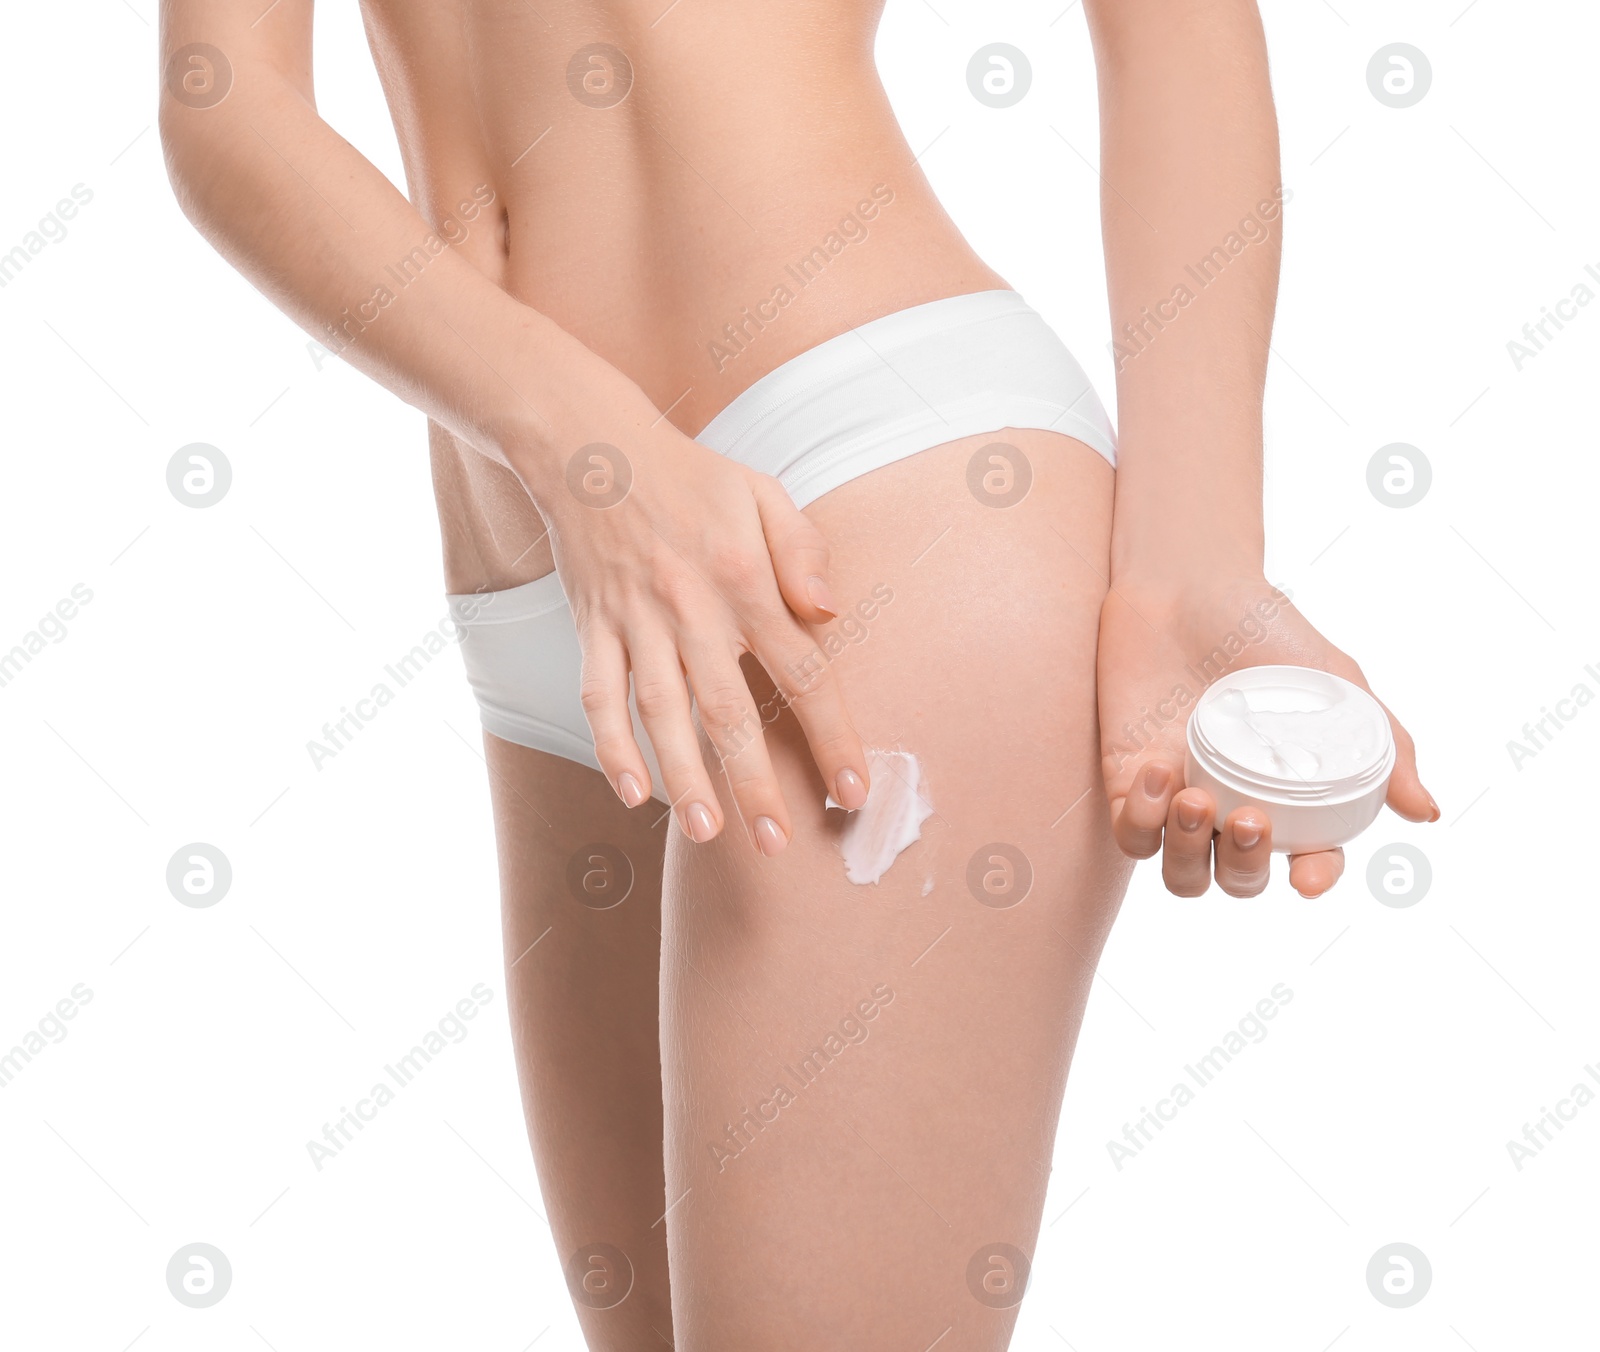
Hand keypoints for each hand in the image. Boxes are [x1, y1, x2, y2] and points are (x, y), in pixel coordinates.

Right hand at [512, 386, 869, 853]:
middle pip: (730, 710)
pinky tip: (632, 793)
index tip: (852, 789)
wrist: (591, 448)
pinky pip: (599, 697)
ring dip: (684, 778)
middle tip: (779, 843)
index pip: (803, 670)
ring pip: (662, 714)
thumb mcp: (763, 493)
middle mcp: (692, 608)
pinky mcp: (592, 627)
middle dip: (756, 783)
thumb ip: (803, 551)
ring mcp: (636, 622)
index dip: (831, 735)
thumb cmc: (691, 477)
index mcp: (747, 579)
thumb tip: (831, 610)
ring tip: (708, 835)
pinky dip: (611, 747)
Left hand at [1097, 573, 1437, 897]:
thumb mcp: (1336, 681)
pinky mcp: (1128, 779)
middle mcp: (1234, 804)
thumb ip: (1382, 746)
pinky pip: (1131, 832)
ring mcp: (1180, 796)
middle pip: (1238, 879)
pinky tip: (1156, 771)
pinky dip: (1141, 819)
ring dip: (1187, 855)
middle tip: (1250, 819)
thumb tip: (1426, 812)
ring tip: (1196, 799)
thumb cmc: (1265, 631)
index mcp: (1289, 794)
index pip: (1309, 857)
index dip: (1314, 878)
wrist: (1186, 586)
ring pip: (1181, 872)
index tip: (1306, 879)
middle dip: (1244, 868)